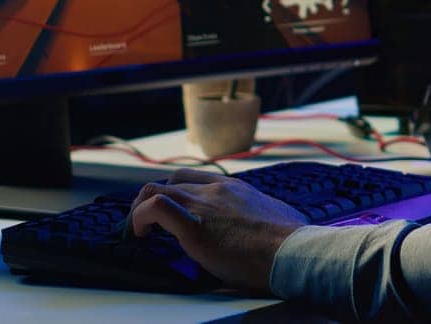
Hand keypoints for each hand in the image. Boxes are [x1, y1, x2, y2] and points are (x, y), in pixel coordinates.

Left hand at [126, 169, 308, 292]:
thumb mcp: (280, 216)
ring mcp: (204, 204)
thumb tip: (279, 224)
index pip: (196, 178)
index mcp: (236, 188)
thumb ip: (267, 215)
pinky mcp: (193, 226)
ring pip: (155, 189)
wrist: (291, 251)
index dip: (178, 193)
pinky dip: (139, 219)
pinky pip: (155, 208)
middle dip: (157, 199)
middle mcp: (217, 190)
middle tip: (152, 224)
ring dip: (140, 209)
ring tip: (139, 231)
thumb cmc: (291, 241)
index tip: (174, 214)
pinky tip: (140, 237)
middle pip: (173, 180)